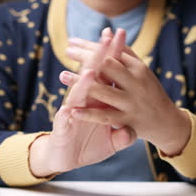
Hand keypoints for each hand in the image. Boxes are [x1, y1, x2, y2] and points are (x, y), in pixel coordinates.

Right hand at [29, 36, 136, 177]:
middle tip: (106, 36)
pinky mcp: (62, 128)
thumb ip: (122, 135)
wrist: (66, 159)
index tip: (120, 36)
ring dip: (82, 82)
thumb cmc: (89, 145)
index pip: (106, 73)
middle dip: (97, 56)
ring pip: (77, 94)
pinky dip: (68, 114)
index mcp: (98, 100)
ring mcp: (72, 112)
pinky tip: (70, 109)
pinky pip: (66, 120)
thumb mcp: (111, 141)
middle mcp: (84, 101)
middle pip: (91, 75)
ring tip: (91, 71)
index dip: (113, 56)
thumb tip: (132, 132)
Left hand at [63, 29, 190, 155]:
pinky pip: (105, 117)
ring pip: (103, 90)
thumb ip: (125, 54)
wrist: (168, 123)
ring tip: (62, 76)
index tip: (73, 41)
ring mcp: (131, 102)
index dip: (92, 45)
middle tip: (68, 51)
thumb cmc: (150, 93)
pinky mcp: (128, 121)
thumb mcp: (141, 72)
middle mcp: (136, 82)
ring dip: (81, 82)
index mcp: (138, 68)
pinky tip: (72, 110)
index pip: (112, 51)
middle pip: (107, 65)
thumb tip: (108, 32)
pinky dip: (88, 114)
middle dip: (86, 57)